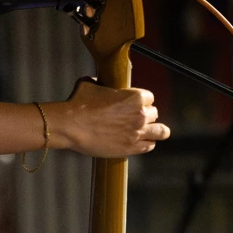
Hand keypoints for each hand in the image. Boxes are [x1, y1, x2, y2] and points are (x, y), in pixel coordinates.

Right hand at [49, 77, 169, 158]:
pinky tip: (143, 143)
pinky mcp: (131, 148)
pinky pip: (149, 146)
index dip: (142, 101)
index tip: (135, 105)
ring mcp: (137, 132)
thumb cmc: (79, 104)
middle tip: (135, 119)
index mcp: (135, 96)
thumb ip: (101, 84)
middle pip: (154, 114)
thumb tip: (99, 84)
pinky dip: (147, 144)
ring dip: (156, 131)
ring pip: (160, 132)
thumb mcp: (90, 85)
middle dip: (145, 116)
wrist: (71, 126)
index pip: (149, 98)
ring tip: (152, 133)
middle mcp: (140, 114)